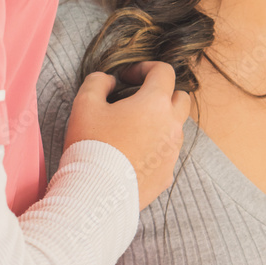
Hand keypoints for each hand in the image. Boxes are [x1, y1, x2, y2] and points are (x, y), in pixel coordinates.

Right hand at [63, 62, 190, 210]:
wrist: (96, 196)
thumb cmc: (91, 146)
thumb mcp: (85, 104)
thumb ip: (98, 82)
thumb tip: (110, 81)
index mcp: (155, 103)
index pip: (164, 72)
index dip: (145, 68)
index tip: (127, 77)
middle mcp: (171, 126)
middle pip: (180, 98)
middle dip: (162, 93)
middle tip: (137, 99)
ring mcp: (172, 153)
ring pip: (176, 128)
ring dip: (160, 122)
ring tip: (132, 129)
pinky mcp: (167, 175)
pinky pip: (167, 154)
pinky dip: (155, 148)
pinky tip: (133, 154)